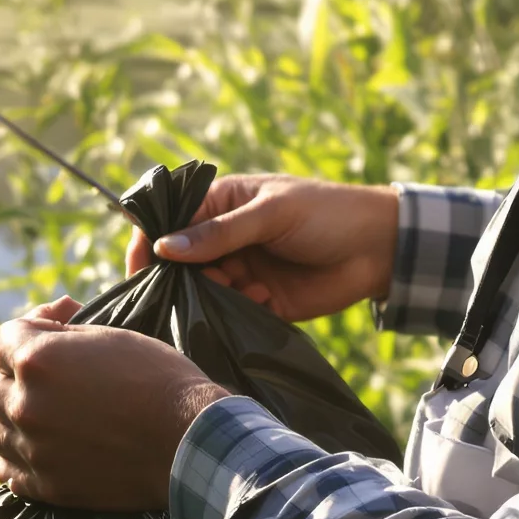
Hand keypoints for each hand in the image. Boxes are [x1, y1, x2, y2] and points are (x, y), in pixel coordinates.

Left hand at [0, 296, 230, 508]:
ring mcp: (33, 450)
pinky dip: (17, 458)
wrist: (188, 442)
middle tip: (49, 380)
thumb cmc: (158, 379)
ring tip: (43, 416)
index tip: (49, 337)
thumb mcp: (110, 335)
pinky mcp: (46, 487)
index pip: (1, 340)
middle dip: (14, 379)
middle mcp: (26, 404)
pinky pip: (7, 472)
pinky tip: (40, 449)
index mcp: (38, 360)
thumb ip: (62, 331)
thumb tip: (41, 322)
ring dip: (12, 421)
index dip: (26, 334)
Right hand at [124, 174, 398, 322]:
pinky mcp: (259, 302)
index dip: (150, 242)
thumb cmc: (326, 213)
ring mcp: (240, 271)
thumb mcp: (272, 213)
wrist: (379, 248)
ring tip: (246, 286)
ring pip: (203, 291)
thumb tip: (165, 248)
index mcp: (222, 204)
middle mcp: (224, 239)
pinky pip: (230, 313)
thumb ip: (220, 233)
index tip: (140, 268)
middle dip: (183, 277)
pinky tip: (264, 297)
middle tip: (208, 280)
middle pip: (180, 262)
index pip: (170, 221)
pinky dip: (238, 310)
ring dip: (214, 294)